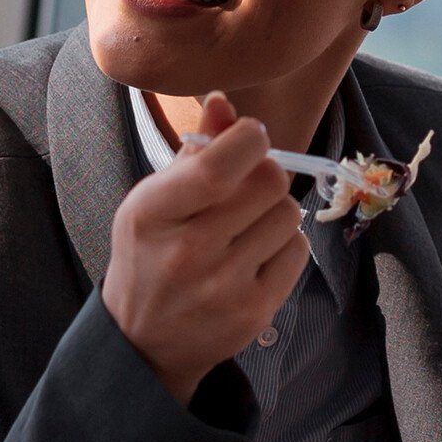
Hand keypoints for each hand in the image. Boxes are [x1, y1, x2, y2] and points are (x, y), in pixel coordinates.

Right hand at [102, 90, 308, 400]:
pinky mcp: (254, 311)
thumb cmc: (150, 254)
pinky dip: (283, 242)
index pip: (217, 166)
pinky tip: (256, 252)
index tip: (249, 136)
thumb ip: (194, 150)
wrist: (144, 341)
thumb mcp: (154, 199)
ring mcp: (223, 286)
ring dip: (275, 209)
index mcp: (153, 213)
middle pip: (268, 183)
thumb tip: (224, 101)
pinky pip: (297, 250)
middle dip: (265, 172)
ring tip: (247, 224)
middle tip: (247, 185)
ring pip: (288, 213)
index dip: (248, 138)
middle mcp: (187, 252)